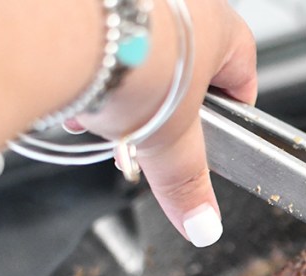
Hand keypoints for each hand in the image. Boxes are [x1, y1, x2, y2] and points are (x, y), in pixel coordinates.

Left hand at [77, 0, 256, 246]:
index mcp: (221, 26)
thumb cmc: (132, 59)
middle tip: (143, 133)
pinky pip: (100, 31)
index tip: (210, 138)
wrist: (63, 24)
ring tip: (101, 111)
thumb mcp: (169, 140)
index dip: (226, 117)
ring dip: (119, 86)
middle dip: (159, 108)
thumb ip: (188, 182)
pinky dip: (87, 58)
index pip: (242, 79)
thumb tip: (204, 222)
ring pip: (137, 49)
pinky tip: (74, 81)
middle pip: (183, 68)